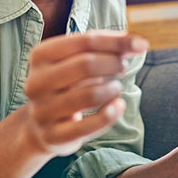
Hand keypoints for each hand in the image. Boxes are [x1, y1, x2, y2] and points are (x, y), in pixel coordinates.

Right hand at [23, 30, 147, 156]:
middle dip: (113, 63)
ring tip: (117, 87)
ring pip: (88, 95)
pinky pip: (88, 126)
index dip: (116, 41)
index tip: (141, 44)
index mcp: (41, 55)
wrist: (39, 125)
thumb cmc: (66, 84)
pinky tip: (118, 106)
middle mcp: (36, 82)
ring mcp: (42, 110)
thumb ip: (105, 49)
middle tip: (124, 66)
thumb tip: (136, 43)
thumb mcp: (77, 61)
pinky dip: (110, 114)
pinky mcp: (53, 136)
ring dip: (111, 89)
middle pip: (85, 65)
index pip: (85, 41)